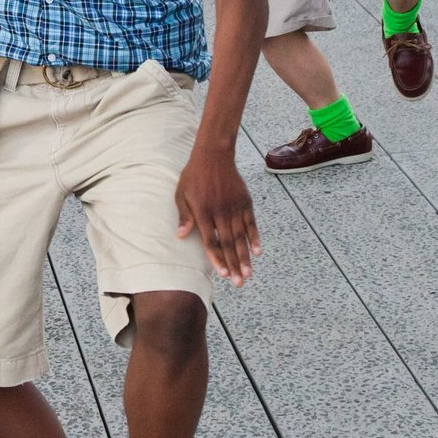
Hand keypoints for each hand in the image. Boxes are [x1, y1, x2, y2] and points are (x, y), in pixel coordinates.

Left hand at [175, 148, 259, 283]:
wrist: (213, 154)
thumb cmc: (194, 176)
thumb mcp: (181, 194)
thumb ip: (184, 216)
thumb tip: (180, 236)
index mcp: (203, 212)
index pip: (211, 241)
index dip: (217, 259)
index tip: (223, 275)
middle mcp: (220, 212)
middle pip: (228, 243)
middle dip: (234, 265)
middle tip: (239, 283)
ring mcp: (234, 207)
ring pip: (241, 237)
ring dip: (245, 257)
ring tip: (248, 274)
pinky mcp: (245, 202)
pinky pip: (251, 223)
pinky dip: (255, 238)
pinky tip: (257, 252)